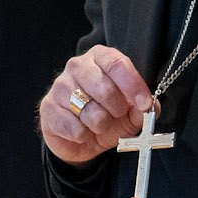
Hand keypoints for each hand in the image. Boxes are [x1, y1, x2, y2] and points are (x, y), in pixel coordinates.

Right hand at [41, 46, 153, 163]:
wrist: (80, 139)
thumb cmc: (107, 117)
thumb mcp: (130, 113)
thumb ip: (142, 108)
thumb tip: (150, 106)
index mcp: (100, 58)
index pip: (117, 63)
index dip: (133, 85)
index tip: (144, 103)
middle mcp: (77, 66)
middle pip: (105, 88)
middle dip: (117, 109)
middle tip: (116, 115)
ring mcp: (60, 86)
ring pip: (90, 112)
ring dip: (101, 126)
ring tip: (98, 124)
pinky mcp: (48, 107)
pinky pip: (74, 128)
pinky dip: (84, 136)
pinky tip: (81, 131)